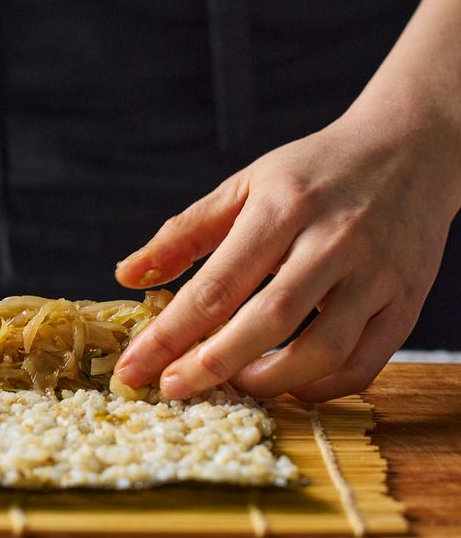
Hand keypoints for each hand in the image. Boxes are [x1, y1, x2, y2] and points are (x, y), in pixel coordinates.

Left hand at [114, 110, 460, 401]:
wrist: (410, 149)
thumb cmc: (313, 173)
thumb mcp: (244, 186)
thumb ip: (184, 233)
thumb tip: (126, 276)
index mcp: (282, 209)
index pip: (215, 286)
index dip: (170, 334)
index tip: (135, 367)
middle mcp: (332, 242)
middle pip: (267, 321)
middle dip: (212, 365)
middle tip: (173, 388)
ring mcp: (376, 275)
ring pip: (323, 351)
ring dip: (270, 382)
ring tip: (233, 385)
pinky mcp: (406, 301)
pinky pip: (365, 363)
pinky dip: (322, 388)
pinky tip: (290, 384)